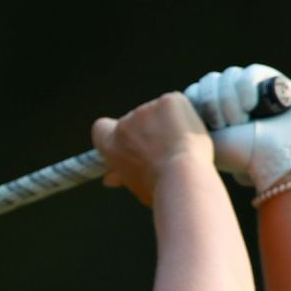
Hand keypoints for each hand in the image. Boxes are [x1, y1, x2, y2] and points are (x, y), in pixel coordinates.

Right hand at [90, 93, 213, 206]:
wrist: (183, 177)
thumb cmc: (160, 189)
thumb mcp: (135, 185)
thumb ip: (122, 175)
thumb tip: (110, 178)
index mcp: (112, 145)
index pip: (101, 128)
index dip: (113, 132)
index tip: (127, 142)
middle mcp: (125, 123)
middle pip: (135, 119)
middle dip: (148, 129)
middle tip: (164, 149)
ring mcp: (147, 109)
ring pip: (158, 112)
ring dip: (168, 123)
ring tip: (181, 147)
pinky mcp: (169, 101)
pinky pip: (177, 105)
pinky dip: (184, 116)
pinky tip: (190, 135)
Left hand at [184, 64, 290, 192]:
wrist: (276, 162)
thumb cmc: (240, 157)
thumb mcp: (204, 139)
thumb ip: (186, 121)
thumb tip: (170, 103)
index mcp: (215, 114)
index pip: (196, 91)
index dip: (197, 102)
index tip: (203, 125)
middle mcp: (235, 101)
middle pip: (210, 80)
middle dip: (213, 103)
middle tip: (224, 126)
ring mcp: (256, 90)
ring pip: (229, 75)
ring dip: (230, 99)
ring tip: (242, 121)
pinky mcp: (276, 82)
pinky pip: (252, 71)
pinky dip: (246, 87)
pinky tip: (251, 106)